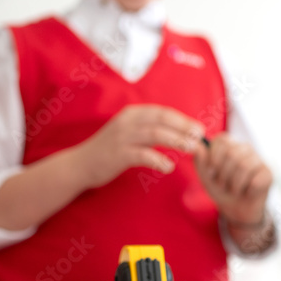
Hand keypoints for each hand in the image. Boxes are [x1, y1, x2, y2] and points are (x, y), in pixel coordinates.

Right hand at [74, 105, 203, 187]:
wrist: (80, 165)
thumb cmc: (108, 151)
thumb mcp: (128, 133)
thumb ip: (147, 130)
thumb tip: (175, 133)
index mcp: (132, 114)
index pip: (163, 112)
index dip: (183, 119)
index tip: (199, 128)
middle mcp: (128, 122)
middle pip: (163, 120)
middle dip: (185, 128)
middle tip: (200, 138)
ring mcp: (123, 137)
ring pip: (156, 134)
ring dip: (177, 141)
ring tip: (192, 150)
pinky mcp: (119, 154)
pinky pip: (143, 155)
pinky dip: (158, 160)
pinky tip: (168, 167)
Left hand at [193, 133, 271, 226]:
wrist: (235, 210)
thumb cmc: (221, 189)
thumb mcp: (206, 177)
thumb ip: (200, 161)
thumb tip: (198, 146)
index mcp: (230, 145)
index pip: (221, 140)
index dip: (214, 159)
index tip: (212, 172)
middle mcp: (245, 148)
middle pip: (231, 154)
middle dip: (223, 175)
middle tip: (224, 184)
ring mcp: (259, 160)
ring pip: (243, 166)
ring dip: (234, 185)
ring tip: (235, 189)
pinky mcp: (268, 174)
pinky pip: (254, 181)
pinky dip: (246, 191)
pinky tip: (247, 192)